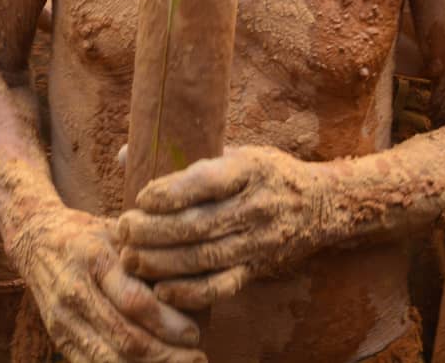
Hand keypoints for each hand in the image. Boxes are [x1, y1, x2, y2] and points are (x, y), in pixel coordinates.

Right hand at [18, 206, 202, 362]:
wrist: (35, 240)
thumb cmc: (88, 235)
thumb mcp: (118, 232)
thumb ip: (149, 257)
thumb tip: (194, 285)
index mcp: (93, 258)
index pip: (134, 301)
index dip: (168, 323)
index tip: (194, 334)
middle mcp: (75, 291)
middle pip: (125, 337)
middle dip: (166, 356)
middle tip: (198, 359)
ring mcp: (63, 319)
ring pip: (110, 359)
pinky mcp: (59, 337)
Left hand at [118, 146, 331, 309]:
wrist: (321, 204)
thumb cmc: (263, 172)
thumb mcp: (233, 151)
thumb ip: (182, 155)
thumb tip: (124, 155)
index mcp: (248, 170)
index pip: (207, 182)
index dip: (170, 192)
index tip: (142, 197)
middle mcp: (255, 207)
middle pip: (199, 225)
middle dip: (154, 231)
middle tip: (123, 229)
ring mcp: (258, 242)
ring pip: (206, 258)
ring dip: (163, 262)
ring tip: (131, 258)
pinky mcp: (258, 269)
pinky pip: (222, 286)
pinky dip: (190, 292)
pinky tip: (162, 289)